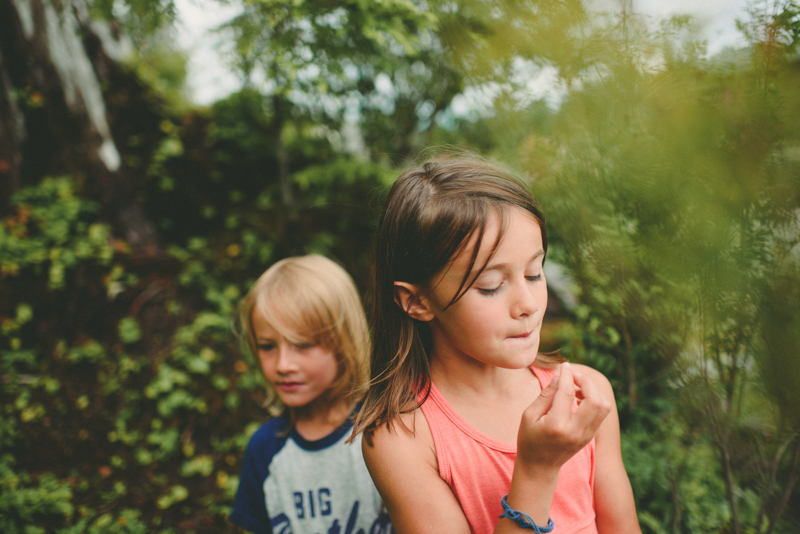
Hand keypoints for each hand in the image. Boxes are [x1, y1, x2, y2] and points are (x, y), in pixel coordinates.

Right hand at [516, 362, 611, 476]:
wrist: (539, 467)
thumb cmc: (529, 439)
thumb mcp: (529, 415)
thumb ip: (545, 395)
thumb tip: (559, 376)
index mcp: (557, 425)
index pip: (567, 392)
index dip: (567, 375)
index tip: (564, 365)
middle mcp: (575, 431)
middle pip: (595, 399)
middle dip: (586, 382)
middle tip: (573, 377)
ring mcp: (585, 436)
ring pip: (603, 407)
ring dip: (594, 392)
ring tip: (577, 388)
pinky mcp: (590, 437)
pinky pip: (602, 414)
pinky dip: (595, 400)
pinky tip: (580, 398)